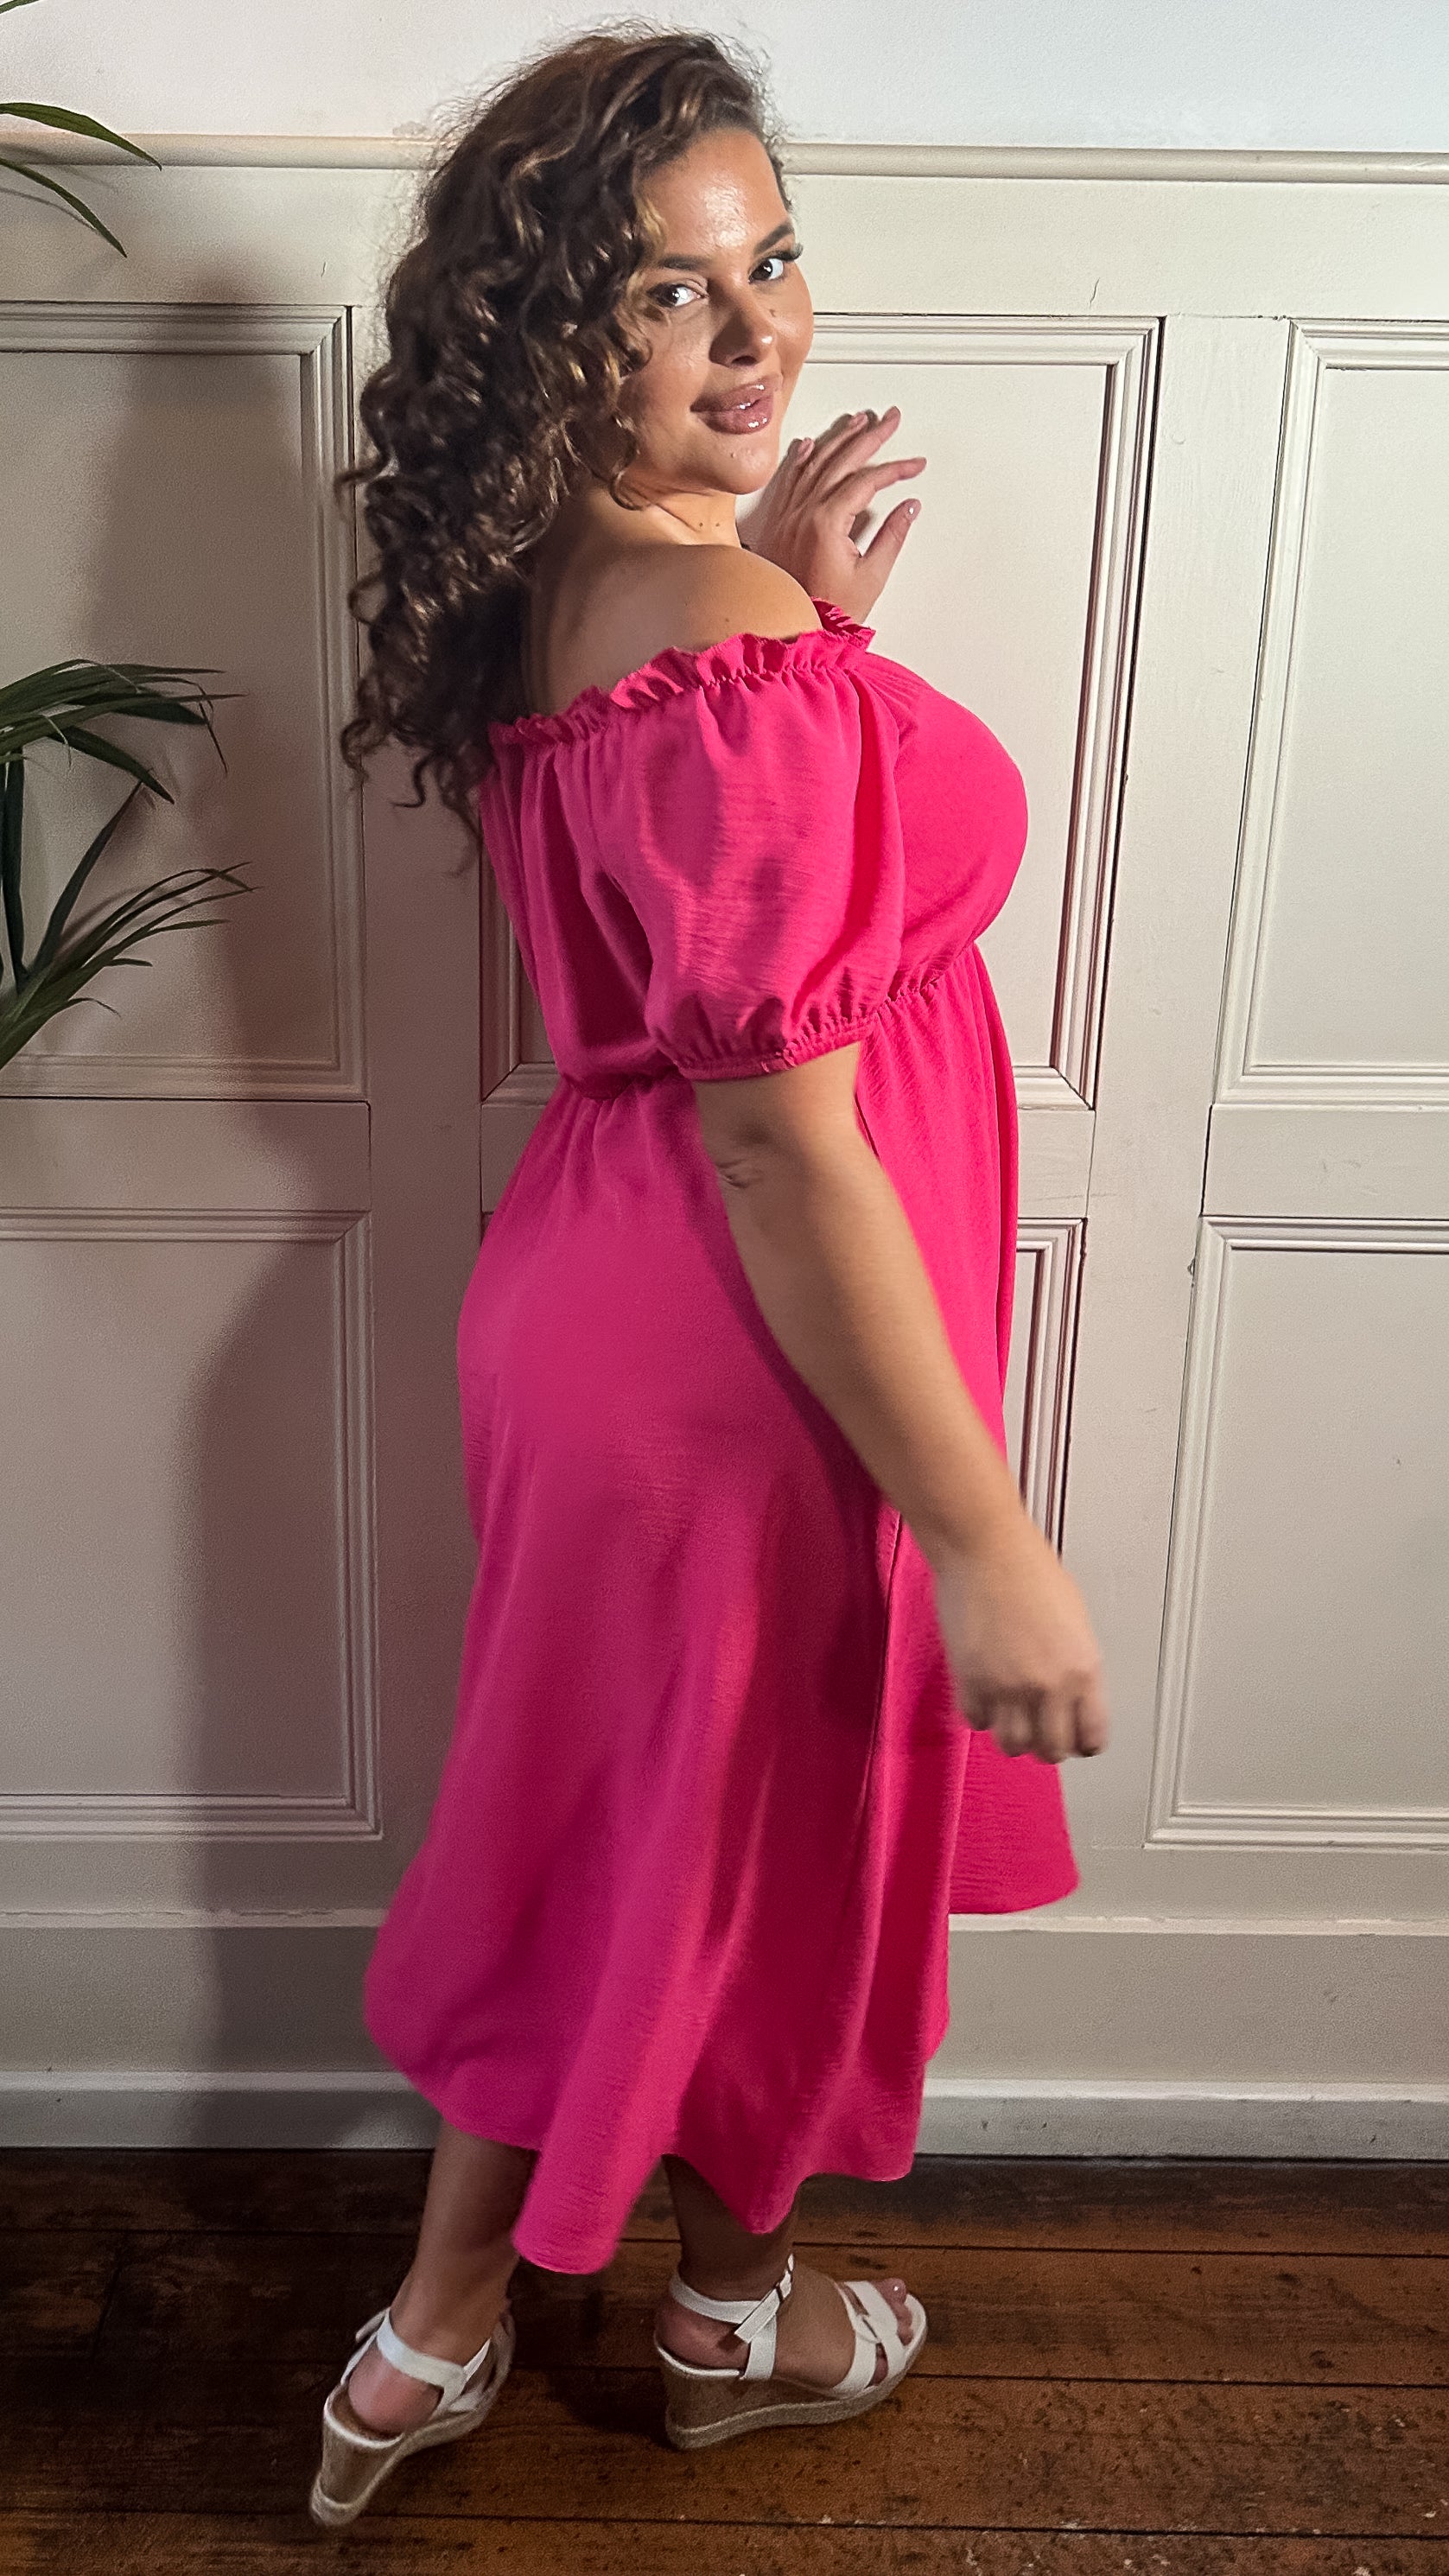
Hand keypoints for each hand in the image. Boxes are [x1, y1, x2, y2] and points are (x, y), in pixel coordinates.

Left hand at [738, 406, 925, 620]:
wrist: (785, 633)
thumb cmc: (826, 612)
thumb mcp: (871, 578)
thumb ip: (892, 537)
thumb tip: (909, 508)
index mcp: (827, 523)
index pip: (867, 480)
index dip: (895, 468)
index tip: (915, 465)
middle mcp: (803, 513)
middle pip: (841, 461)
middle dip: (870, 436)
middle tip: (890, 419)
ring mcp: (788, 516)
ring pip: (814, 463)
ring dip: (838, 438)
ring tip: (858, 421)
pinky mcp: (777, 524)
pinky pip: (790, 480)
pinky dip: (801, 458)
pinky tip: (809, 443)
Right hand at [930, 1512, 1109, 1764]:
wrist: (985, 1547)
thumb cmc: (1028, 1567)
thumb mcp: (1074, 1620)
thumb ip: (1075, 1665)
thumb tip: (1071, 1694)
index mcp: (1084, 1668)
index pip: (1092, 1736)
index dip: (1083, 1741)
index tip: (1076, 1739)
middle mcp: (1049, 1684)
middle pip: (1052, 1749)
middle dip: (1047, 1743)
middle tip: (1041, 1731)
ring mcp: (1007, 1686)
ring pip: (1013, 1745)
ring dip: (1013, 1735)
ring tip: (1011, 1718)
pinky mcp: (971, 1680)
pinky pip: (977, 1721)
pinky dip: (981, 1715)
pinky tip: (984, 1697)